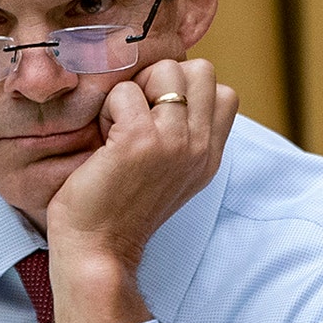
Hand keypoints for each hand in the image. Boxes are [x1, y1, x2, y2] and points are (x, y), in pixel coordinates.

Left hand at [45, 58, 237, 322]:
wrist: (98, 252)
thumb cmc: (118, 210)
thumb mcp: (169, 173)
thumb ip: (182, 136)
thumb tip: (169, 88)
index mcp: (210, 155)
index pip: (223, 91)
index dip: (185, 91)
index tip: (155, 119)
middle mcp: (200, 146)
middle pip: (200, 69)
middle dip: (162, 80)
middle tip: (135, 116)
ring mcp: (174, 142)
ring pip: (166, 70)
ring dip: (134, 91)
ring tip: (118, 127)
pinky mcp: (141, 140)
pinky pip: (125, 91)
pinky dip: (108, 108)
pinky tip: (102, 140)